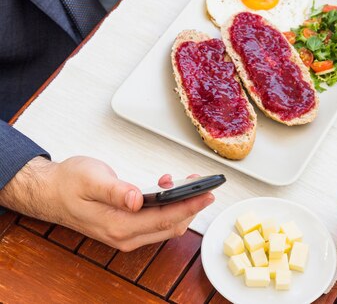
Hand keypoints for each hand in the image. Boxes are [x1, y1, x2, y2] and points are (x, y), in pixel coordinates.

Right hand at [0, 156, 213, 251]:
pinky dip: (167, 206)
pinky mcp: (124, 227)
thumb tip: (137, 199)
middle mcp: (124, 235)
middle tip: (204, 184)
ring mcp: (125, 234)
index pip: (165, 219)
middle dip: (191, 206)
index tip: (207, 194)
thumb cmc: (69, 183)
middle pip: (170, 226)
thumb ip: (116, 191)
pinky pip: (154, 221)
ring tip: (188, 182)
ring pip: (164, 225)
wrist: (50, 192)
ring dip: (180, 206)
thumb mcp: (92, 180)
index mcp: (118, 225)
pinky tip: (166, 186)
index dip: (190, 206)